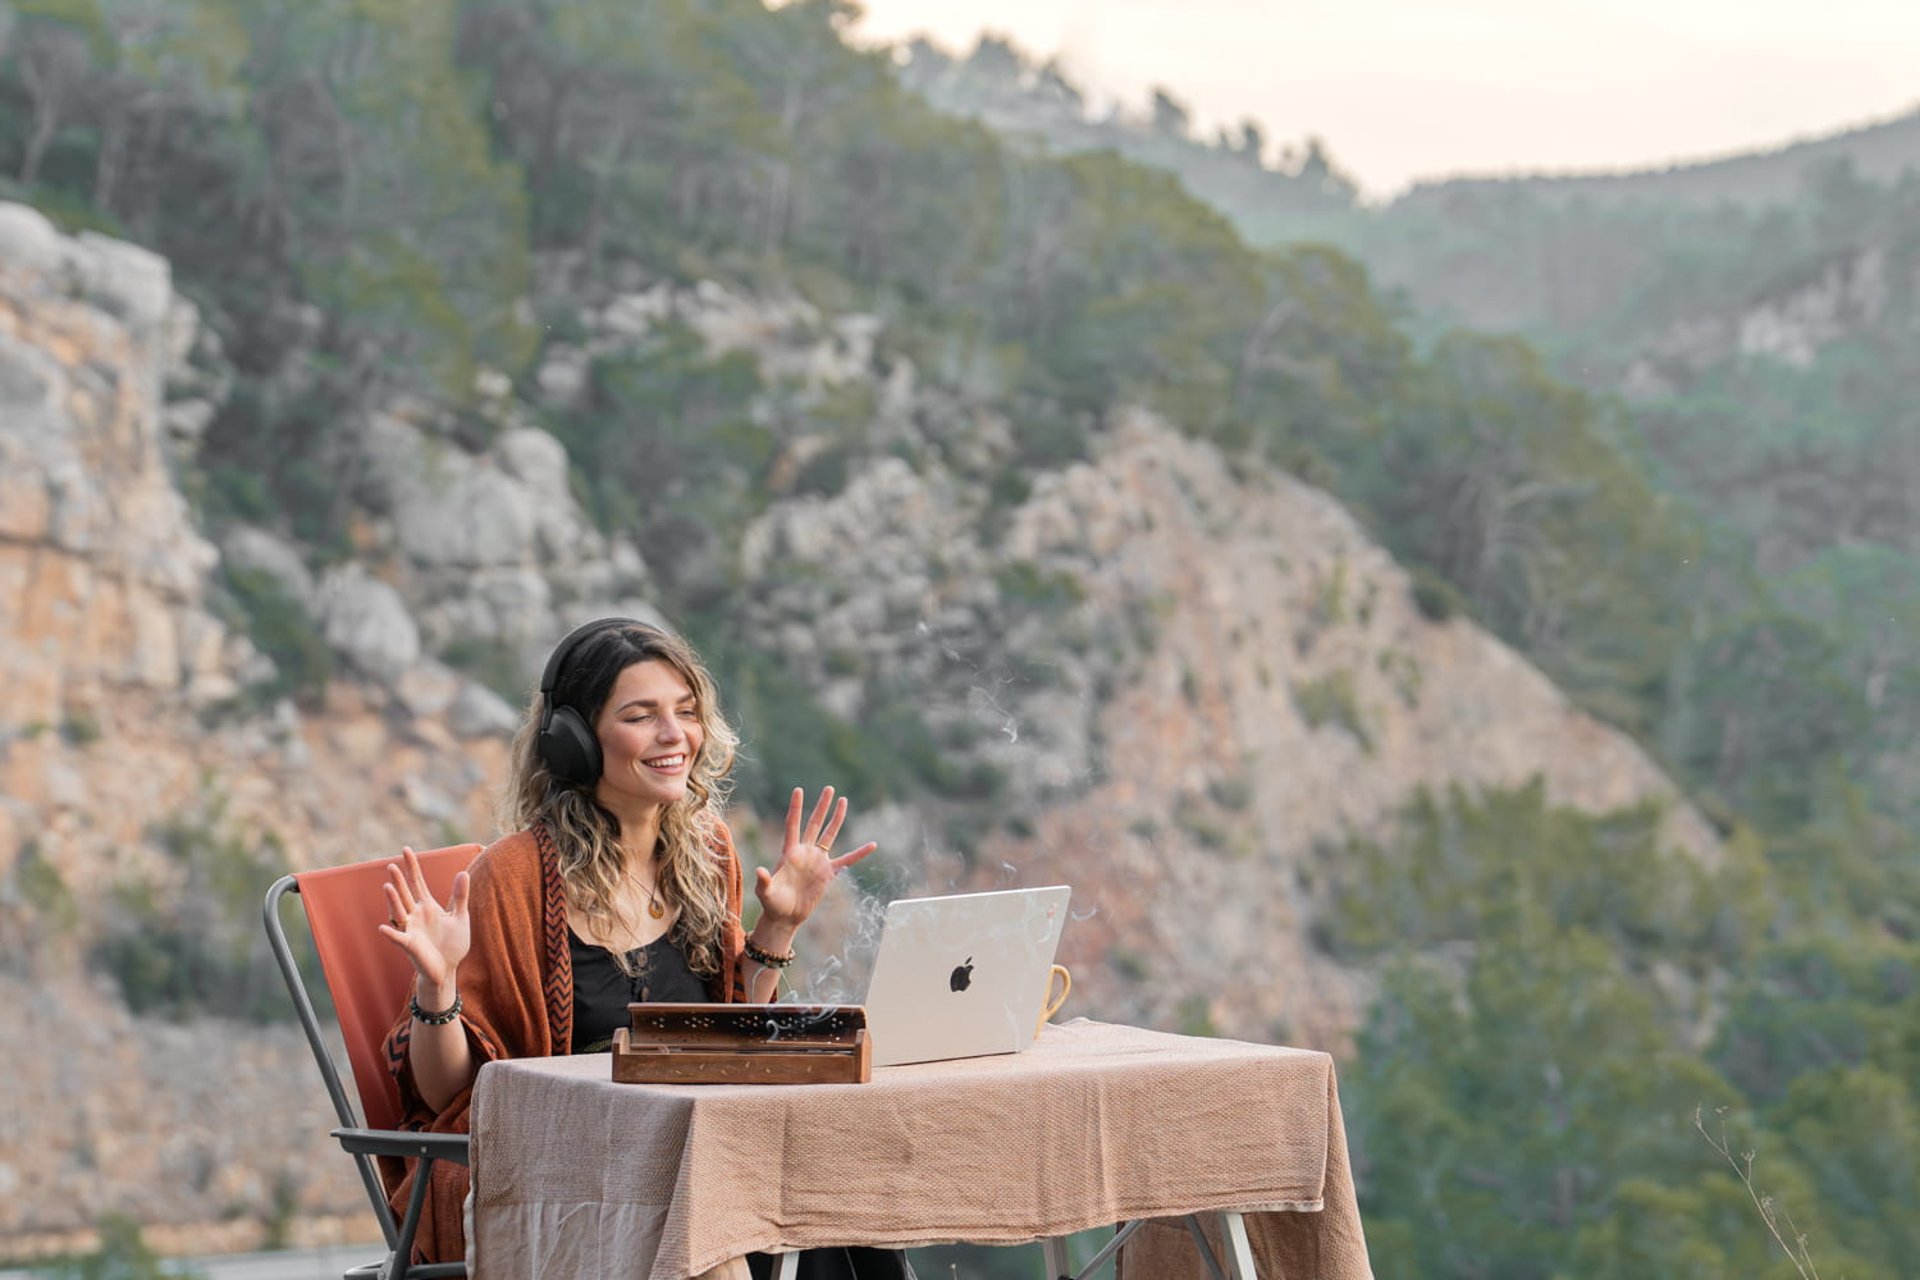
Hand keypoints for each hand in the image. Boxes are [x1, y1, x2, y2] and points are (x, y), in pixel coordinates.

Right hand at [377, 846, 471, 993]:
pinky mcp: (410, 945)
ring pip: (399, 911)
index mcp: (428, 906)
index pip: (417, 882)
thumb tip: (463, 872)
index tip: (406, 849)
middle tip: (392, 865)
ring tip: (387, 887)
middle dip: (399, 880)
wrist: (448, 969)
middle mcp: (416, 915)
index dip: (412, 866)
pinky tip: (384, 927)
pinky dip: (391, 933)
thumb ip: (460, 896)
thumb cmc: (452, 944)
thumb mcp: (460, 917)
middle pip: (405, 893)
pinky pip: (399, 938)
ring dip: (393, 900)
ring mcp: (411, 929)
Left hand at [753, 786, 877, 929]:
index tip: (798, 790)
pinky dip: (859, 854)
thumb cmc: (772, 903)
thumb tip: (760, 871)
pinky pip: (847, 860)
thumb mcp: (765, 892)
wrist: (785, 916)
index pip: (793, 824)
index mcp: (789, 852)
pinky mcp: (828, 873)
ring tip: (843, 801)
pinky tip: (872, 845)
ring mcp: (817, 861)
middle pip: (815, 823)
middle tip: (829, 789)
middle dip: (822, 806)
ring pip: (829, 835)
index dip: (796, 808)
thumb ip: (764, 881)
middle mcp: (804, 852)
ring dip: (836, 819)